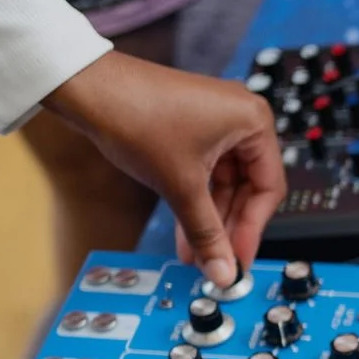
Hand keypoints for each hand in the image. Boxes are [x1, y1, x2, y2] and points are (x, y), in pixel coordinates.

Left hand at [42, 52, 286, 290]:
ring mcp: (216, 121)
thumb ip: (206, 233)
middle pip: (247, 187)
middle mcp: (240, 117)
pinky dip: (196, 199)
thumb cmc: (137, 115)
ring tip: (196, 252)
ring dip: (209, 218)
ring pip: (223, 183)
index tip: (238, 259)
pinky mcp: (193, 127)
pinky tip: (185, 229)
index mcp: (253, 121)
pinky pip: (205, 172)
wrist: (89, 88)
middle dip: (228, 227)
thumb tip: (223, 270)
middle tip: (218, 260)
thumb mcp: (180, 186)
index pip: (268, 188)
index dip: (252, 229)